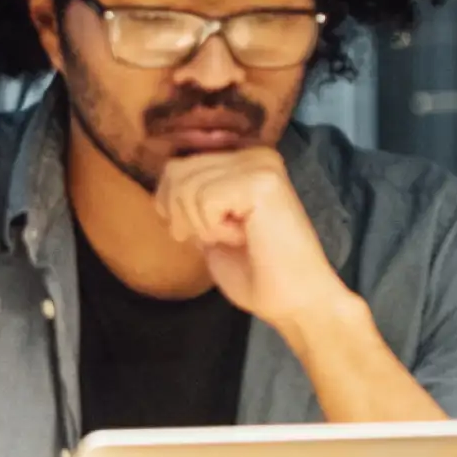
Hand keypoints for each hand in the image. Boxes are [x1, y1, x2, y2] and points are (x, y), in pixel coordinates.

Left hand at [154, 148, 357, 336]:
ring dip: (202, 226)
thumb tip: (162, 187)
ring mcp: (259, 164)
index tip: (203, 234)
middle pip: (176, 171)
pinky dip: (215, 229)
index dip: (171, 206)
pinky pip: (205, 199)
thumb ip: (191, 201)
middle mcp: (253, 154)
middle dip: (183, 217)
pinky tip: (245, 237)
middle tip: (219, 240)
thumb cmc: (257, 274)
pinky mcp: (261, 181)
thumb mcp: (210, 229)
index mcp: (244, 161)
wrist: (294, 302)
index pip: (177, 166)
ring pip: (187, 187)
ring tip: (238, 238)